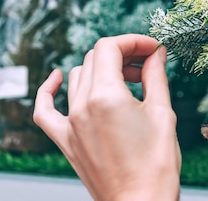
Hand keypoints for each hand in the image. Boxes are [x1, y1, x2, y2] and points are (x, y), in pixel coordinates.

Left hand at [34, 34, 180, 200]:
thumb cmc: (155, 165)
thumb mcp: (162, 113)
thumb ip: (156, 76)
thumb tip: (156, 53)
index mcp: (106, 96)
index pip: (110, 48)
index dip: (133, 41)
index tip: (152, 48)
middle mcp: (82, 106)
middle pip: (95, 58)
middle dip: (123, 53)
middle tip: (147, 65)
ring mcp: (70, 124)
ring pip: (79, 76)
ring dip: (102, 69)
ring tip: (128, 81)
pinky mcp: (66, 141)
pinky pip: (45, 110)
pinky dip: (49, 90)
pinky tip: (57, 78)